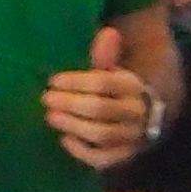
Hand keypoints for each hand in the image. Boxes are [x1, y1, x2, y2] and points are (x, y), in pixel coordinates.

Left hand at [41, 27, 155, 170]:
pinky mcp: (124, 156)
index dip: (76, 81)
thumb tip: (108, 32)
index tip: (53, 80)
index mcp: (133, 86)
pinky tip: (65, 139)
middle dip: (69, 104)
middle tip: (46, 98)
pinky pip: (103, 159)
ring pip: (101, 134)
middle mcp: (137, 112)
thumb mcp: (113, 70)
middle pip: (100, 109)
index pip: (104, 83)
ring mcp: (132, 137)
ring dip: (72, 125)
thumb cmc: (116, 91)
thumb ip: (106, 55)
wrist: (144, 118)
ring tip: (51, 116)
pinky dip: (82, 151)